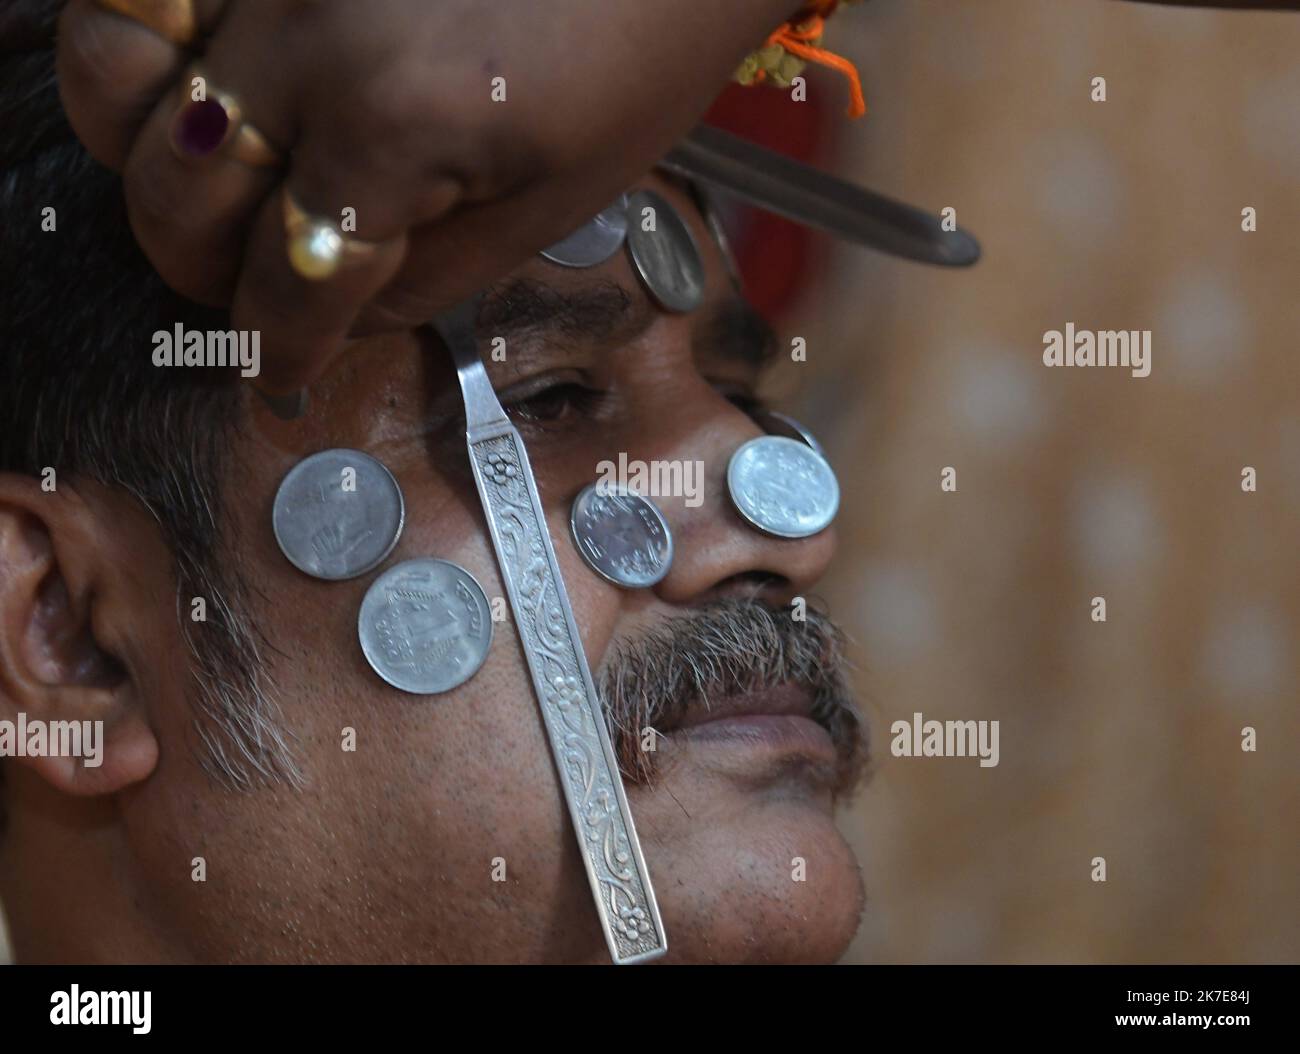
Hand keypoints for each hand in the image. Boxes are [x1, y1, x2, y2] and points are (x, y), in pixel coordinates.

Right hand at [55, 0, 800, 394]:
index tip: (277, 371)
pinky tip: (195, 84)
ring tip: (210, 189)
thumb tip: (332, 320)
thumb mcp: (554, 203)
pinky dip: (138, 45)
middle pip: (180, 201)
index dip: (279, 349)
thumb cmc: (636, 57)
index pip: (291, 285)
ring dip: (147, 165)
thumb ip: (428, 279)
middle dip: (207, 275)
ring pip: (114, 79)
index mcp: (392, 127)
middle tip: (254, 288)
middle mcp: (303, 36)